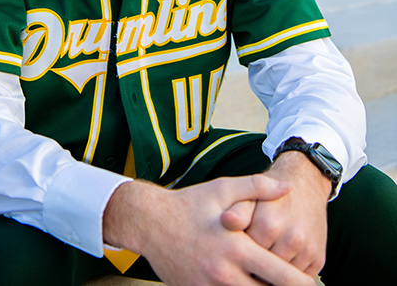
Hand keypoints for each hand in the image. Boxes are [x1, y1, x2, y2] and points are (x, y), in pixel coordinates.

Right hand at [103, 174, 316, 285]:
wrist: (149, 222)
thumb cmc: (189, 203)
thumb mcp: (223, 189)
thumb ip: (257, 187)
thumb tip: (287, 187)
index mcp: (237, 248)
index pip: (280, 277)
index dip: (302, 284)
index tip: (314, 284)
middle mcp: (225, 274)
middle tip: (299, 285)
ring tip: (271, 280)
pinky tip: (248, 281)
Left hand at [222, 152, 331, 277]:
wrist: (305, 183)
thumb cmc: (271, 194)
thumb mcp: (251, 196)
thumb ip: (238, 210)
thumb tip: (225, 220)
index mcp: (268, 224)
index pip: (248, 257)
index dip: (241, 257)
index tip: (237, 254)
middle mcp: (291, 238)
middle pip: (266, 271)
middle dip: (257, 269)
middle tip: (249, 262)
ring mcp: (307, 250)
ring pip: (284, 279)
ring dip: (274, 275)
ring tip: (265, 263)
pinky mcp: (319, 259)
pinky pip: (300, 279)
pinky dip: (290, 277)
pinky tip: (281, 264)